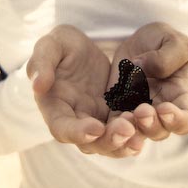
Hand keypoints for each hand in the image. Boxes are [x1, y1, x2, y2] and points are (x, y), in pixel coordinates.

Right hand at [27, 25, 145, 157]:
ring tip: (139, 134)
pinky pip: (125, 131)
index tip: (95, 128)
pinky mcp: (114, 116)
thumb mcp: (50, 45)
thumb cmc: (61, 45)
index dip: (76, 132)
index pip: (61, 128)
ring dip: (124, 142)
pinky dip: (137, 133)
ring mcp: (95, 121)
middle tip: (127, 129)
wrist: (83, 47)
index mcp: (54, 107)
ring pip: (109, 142)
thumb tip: (37, 85)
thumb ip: (42, 62)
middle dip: (108, 140)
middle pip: (89, 143)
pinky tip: (150, 126)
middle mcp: (74, 121)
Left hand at [109, 22, 187, 140]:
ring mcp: (137, 114)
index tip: (165, 108)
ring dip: (129, 130)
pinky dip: (110, 126)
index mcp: (181, 98)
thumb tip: (145, 70)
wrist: (139, 42)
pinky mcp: (116, 110)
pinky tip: (105, 120)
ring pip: (134, 134)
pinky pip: (112, 125)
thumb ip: (167, 57)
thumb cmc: (164, 41)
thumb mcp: (174, 40)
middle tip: (141, 111)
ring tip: (124, 116)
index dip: (177, 120)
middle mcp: (160, 112)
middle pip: (159, 132)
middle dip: (150, 125)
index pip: (185, 121)